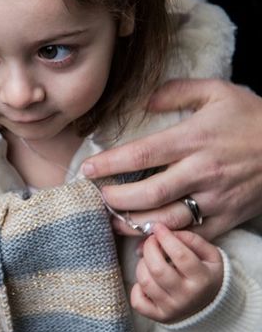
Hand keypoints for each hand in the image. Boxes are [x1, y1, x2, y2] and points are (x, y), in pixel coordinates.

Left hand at [81, 79, 261, 239]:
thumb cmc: (252, 117)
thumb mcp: (217, 92)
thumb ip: (177, 92)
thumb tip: (146, 101)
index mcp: (193, 139)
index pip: (141, 155)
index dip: (109, 165)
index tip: (87, 170)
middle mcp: (202, 171)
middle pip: (148, 192)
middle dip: (116, 198)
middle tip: (96, 197)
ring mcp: (216, 197)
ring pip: (167, 218)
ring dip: (135, 222)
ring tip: (112, 219)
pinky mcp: (229, 216)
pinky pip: (194, 235)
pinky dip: (168, 239)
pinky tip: (146, 238)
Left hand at [131, 223, 222, 323]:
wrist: (212, 304)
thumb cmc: (207, 274)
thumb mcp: (210, 254)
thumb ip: (192, 239)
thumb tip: (166, 231)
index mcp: (202, 279)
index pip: (180, 255)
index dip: (165, 237)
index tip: (158, 227)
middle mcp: (187, 296)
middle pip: (157, 268)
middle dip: (149, 247)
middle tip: (152, 240)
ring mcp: (172, 308)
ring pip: (145, 281)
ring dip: (142, 264)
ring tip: (150, 259)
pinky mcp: (160, 316)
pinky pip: (138, 301)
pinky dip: (137, 288)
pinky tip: (148, 280)